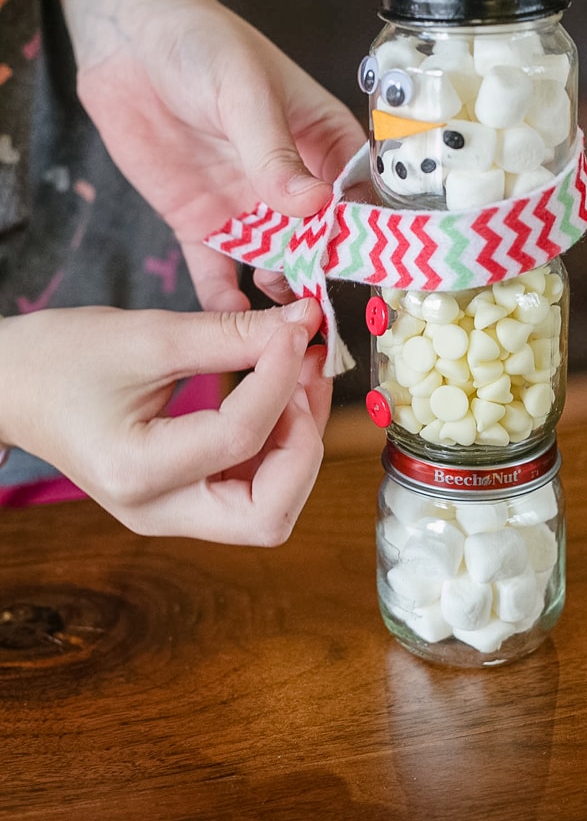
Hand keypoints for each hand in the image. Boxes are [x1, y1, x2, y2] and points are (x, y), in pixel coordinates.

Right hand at [0, 299, 330, 543]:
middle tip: (304, 376)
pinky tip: (282, 394)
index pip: (239, 437)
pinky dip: (278, 445)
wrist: (13, 385)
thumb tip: (302, 326)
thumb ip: (230, 334)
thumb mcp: (147, 336)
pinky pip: (252, 487)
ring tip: (300, 376)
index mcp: (136, 473)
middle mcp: (158, 512)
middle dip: (303, 443)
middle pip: (269, 514)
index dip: (280, 379)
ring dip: (298, 443)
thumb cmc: (61, 357)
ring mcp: (172, 513)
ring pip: (270, 506)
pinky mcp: (183, 498)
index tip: (294, 331)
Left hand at [76, 0, 366, 310]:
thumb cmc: (201, 46)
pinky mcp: (202, 224)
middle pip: (323, 243)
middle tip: (324, 312)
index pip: (359, 198)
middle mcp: (291, 185)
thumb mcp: (244, 91)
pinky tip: (234, 325)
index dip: (368, 235)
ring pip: (277, 266)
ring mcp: (248, 208)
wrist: (126, 44)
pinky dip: (226, 300)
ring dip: (283, 296)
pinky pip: (218, 272)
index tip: (372, 270)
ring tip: (285, 327)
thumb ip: (274, 152)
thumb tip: (314, 204)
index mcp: (322, 144)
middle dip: (327, 278)